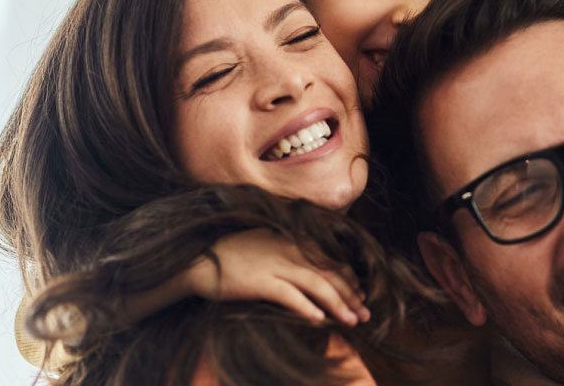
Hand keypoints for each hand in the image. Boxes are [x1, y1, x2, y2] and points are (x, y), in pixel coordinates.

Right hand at [181, 228, 369, 325]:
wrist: (198, 261)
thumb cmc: (230, 256)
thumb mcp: (264, 245)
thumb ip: (287, 251)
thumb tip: (307, 268)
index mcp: (291, 241)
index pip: (330, 260)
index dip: (349, 279)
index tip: (360, 295)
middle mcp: (288, 250)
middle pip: (330, 273)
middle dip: (351, 295)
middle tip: (365, 314)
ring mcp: (275, 265)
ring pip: (317, 285)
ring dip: (338, 304)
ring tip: (351, 321)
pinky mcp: (260, 281)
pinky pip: (290, 296)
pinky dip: (307, 308)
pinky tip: (320, 320)